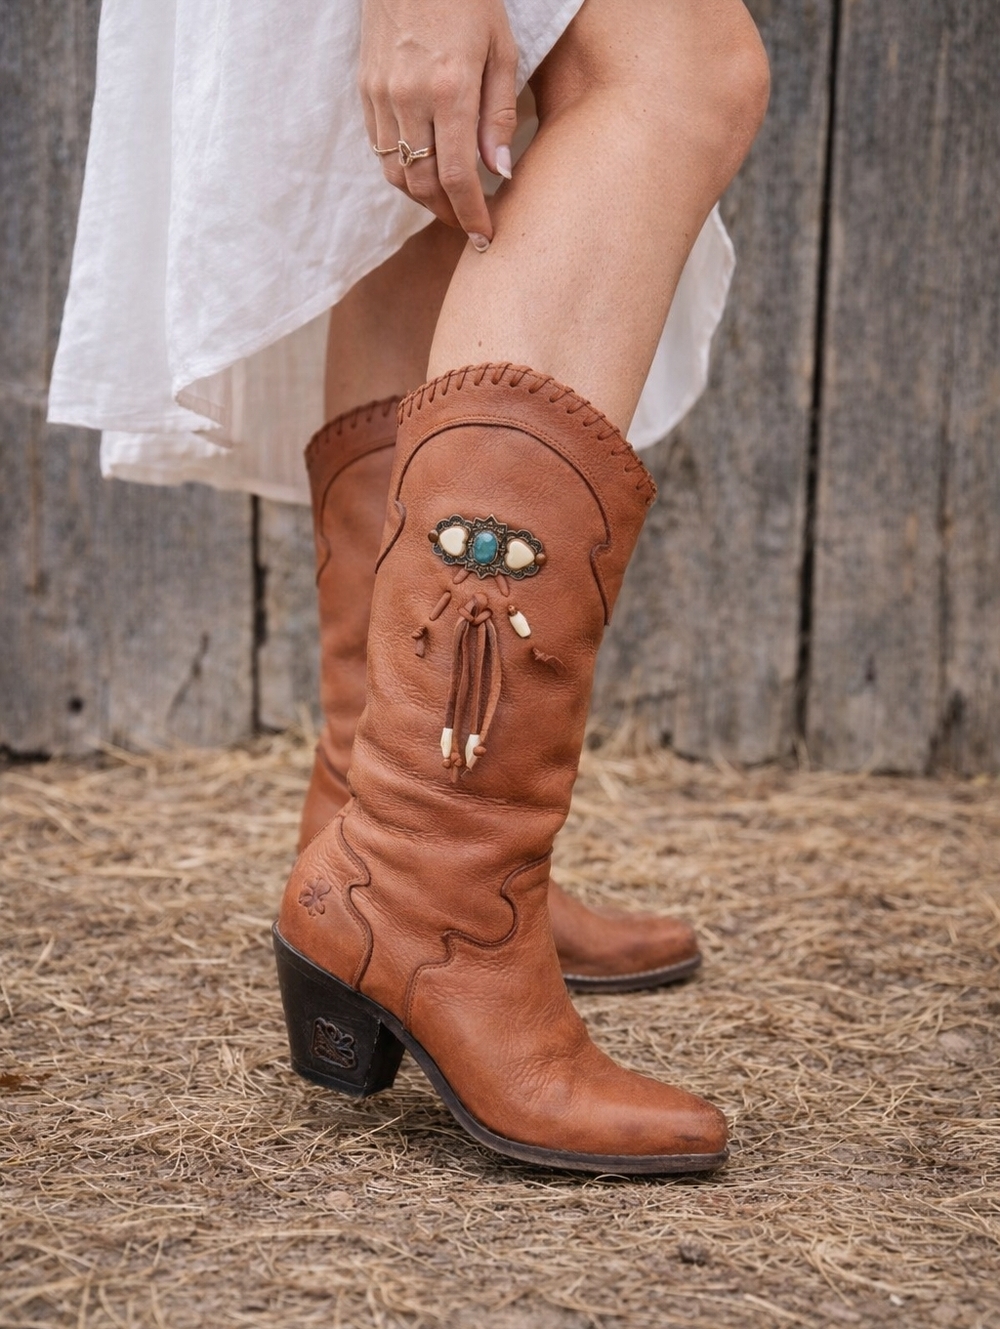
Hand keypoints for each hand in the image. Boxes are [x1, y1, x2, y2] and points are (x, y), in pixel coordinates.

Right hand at [359, 0, 517, 247]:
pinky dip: (403, 171)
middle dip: (448, 214)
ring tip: (449, 204)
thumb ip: (499, 114)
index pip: (457, 175)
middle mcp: (409, 97)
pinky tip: (425, 171)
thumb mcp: (501, 49)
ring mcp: (381, 95)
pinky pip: (381, 149)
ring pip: (397, 173)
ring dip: (424, 198)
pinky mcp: (365, 90)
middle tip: (469, 225)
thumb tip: (500, 172)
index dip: (471, 214)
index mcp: (449, 88)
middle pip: (423, 184)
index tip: (485, 236)